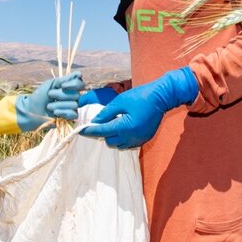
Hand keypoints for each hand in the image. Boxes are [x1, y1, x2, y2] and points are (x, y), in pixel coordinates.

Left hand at [16, 72, 84, 130]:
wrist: (32, 110)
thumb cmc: (40, 95)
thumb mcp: (51, 84)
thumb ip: (66, 79)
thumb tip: (79, 73)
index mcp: (69, 87)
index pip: (80, 84)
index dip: (73, 85)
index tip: (62, 86)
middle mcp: (73, 96)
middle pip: (76, 95)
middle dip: (61, 95)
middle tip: (50, 95)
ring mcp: (73, 107)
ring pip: (74, 105)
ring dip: (59, 105)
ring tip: (49, 106)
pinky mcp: (70, 118)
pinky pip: (74, 114)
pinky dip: (63, 112)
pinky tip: (55, 113)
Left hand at [82, 67, 197, 148]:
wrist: (161, 97)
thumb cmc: (140, 96)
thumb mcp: (120, 101)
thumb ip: (106, 113)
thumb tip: (95, 121)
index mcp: (124, 127)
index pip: (102, 132)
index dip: (90, 131)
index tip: (80, 131)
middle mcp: (131, 137)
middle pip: (109, 141)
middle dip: (103, 133)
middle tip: (101, 123)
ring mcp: (139, 140)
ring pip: (118, 145)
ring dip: (112, 137)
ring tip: (113, 124)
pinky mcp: (144, 139)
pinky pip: (128, 144)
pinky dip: (122, 139)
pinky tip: (123, 128)